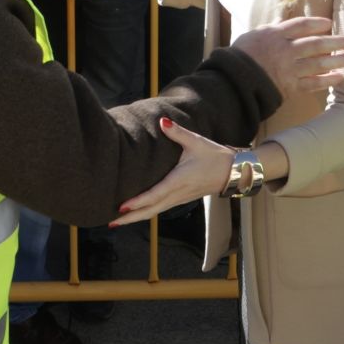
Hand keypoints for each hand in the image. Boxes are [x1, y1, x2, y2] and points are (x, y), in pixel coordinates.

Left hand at [112, 118, 233, 225]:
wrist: (232, 172)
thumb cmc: (214, 157)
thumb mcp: (196, 142)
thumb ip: (177, 132)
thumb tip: (162, 121)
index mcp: (179, 180)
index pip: (155, 194)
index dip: (138, 202)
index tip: (122, 207)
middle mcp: (177, 193)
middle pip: (151, 210)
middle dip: (131, 218)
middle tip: (111, 222)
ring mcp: (179, 199)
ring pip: (155, 212)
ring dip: (136, 217)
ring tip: (117, 221)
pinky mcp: (181, 199)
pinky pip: (160, 209)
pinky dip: (146, 212)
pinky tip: (136, 212)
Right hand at [233, 16, 343, 98]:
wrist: (233, 82)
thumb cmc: (239, 57)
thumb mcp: (251, 36)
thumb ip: (268, 29)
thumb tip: (279, 21)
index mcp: (275, 35)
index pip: (301, 25)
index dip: (316, 23)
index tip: (328, 23)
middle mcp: (285, 50)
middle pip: (315, 43)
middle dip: (334, 42)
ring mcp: (289, 69)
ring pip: (318, 63)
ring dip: (336, 60)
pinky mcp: (290, 86)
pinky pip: (313, 83)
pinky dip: (327, 80)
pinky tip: (340, 77)